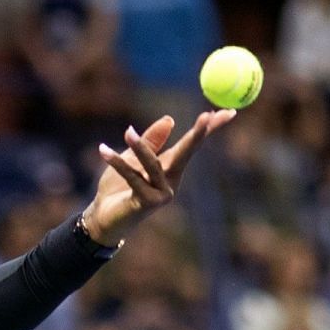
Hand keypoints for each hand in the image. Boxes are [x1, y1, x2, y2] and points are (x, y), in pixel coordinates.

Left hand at [81, 112, 234, 245]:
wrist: (102, 217)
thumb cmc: (117, 188)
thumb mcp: (132, 159)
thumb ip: (150, 142)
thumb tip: (171, 120)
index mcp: (170, 167)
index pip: (192, 145)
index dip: (209, 129)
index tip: (228, 112)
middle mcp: (171, 180)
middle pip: (187, 153)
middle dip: (198, 135)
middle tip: (208, 115)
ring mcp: (161, 194)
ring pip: (153, 164)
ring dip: (140, 147)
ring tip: (127, 132)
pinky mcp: (147, 203)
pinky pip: (132, 177)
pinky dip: (117, 163)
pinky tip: (103, 151)